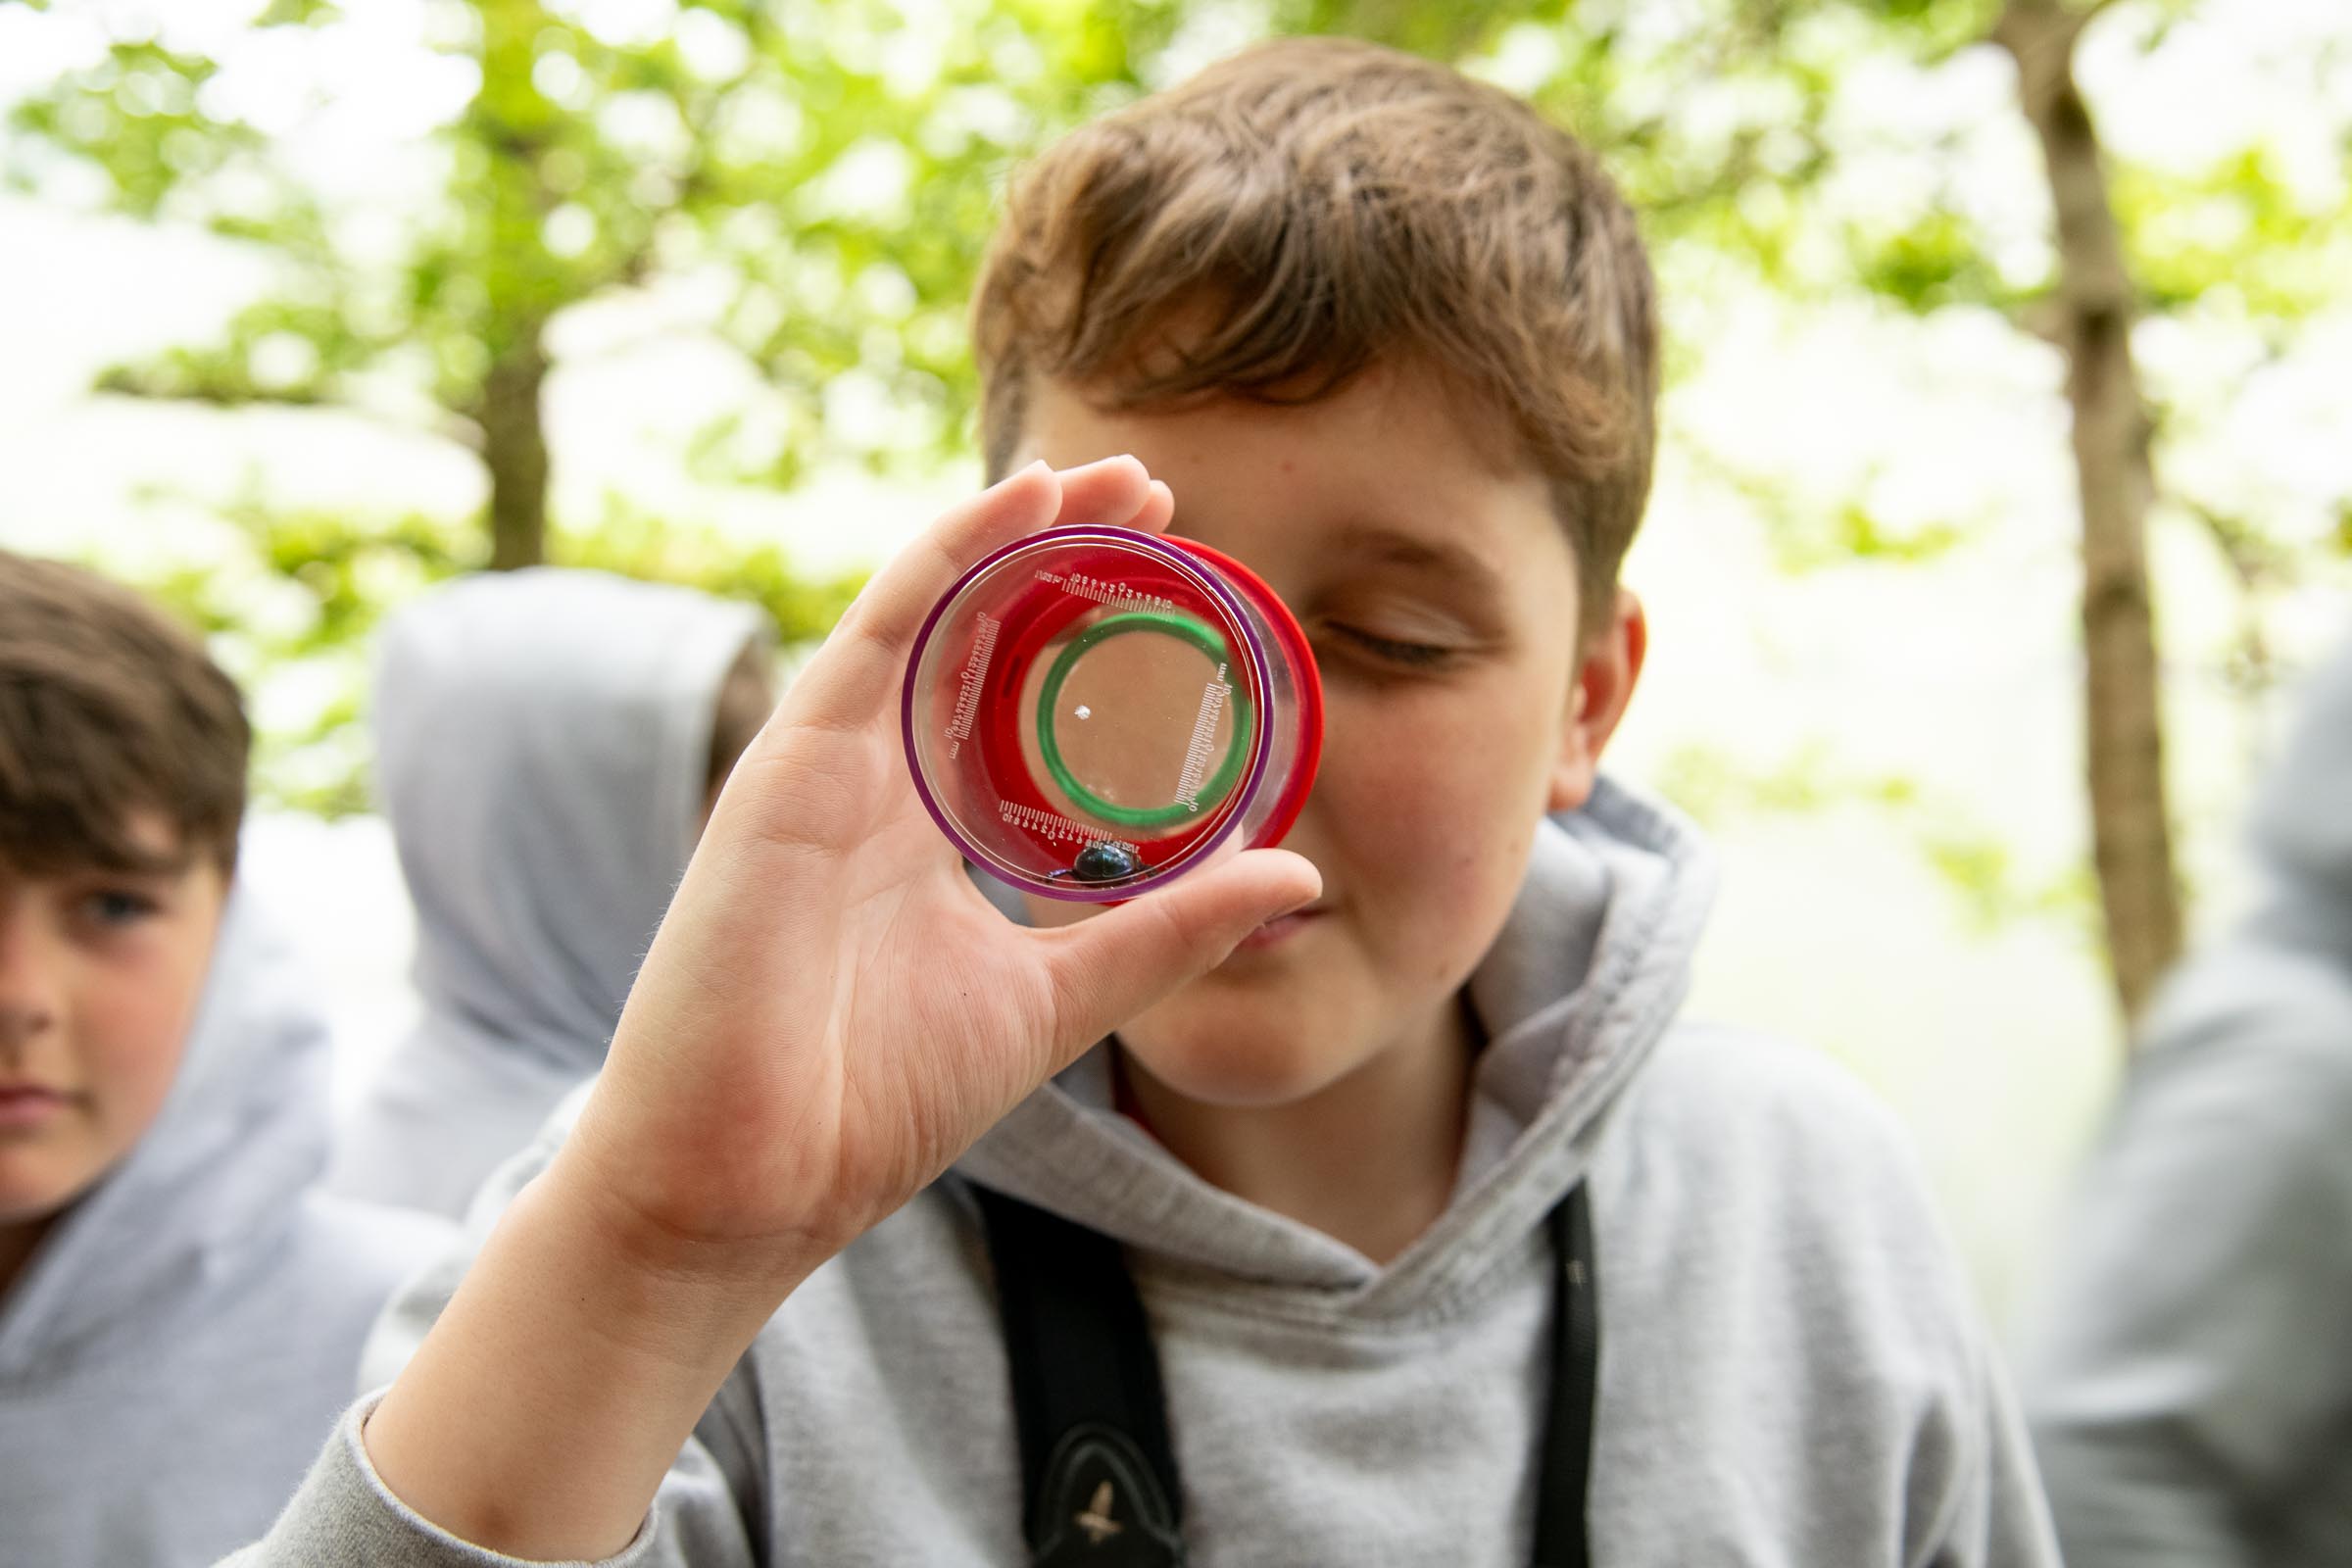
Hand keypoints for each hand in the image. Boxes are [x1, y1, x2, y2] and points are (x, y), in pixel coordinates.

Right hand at [359, 460, 1317, 1560]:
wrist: (749, 1190)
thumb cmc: (871, 1102)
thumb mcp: (1057, 998)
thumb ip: (1164, 931)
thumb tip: (1295, 877)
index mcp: (923, 827)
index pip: (1009, 687)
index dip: (1085, 616)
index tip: (1176, 563)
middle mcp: (873, 779)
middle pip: (973, 630)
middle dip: (1061, 551)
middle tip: (1156, 490)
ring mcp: (826, 767)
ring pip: (927, 610)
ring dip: (1016, 531)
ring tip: (1106, 475)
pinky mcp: (787, 772)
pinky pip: (875, 635)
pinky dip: (945, 558)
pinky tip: (1020, 503)